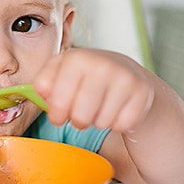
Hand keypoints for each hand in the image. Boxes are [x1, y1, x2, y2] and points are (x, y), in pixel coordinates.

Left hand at [34, 48, 155, 132]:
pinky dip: (117, 123)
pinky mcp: (142, 91)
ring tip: (99, 106)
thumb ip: (44, 82)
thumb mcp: (59, 72)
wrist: (123, 70)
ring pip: (101, 123)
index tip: (58, 114)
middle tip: (81, 112)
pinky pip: (122, 125)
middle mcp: (102, 65)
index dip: (56, 113)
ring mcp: (124, 77)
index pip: (57, 101)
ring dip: (98, 121)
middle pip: (80, 117)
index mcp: (76, 58)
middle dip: (77, 120)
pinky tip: (116, 108)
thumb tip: (40, 91)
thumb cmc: (84, 76)